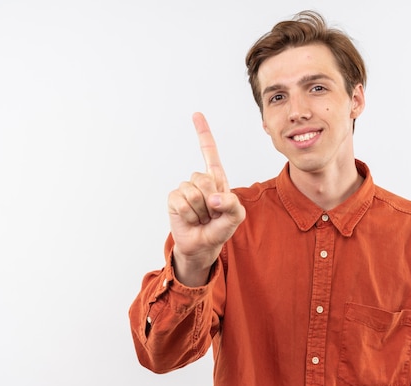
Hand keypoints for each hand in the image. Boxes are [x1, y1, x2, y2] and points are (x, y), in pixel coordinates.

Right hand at [167, 112, 245, 285]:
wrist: (203, 245)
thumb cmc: (220, 228)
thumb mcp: (236, 216)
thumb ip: (232, 204)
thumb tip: (213, 198)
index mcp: (216, 179)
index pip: (209, 152)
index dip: (203, 133)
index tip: (196, 114)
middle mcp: (199, 180)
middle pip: (204, 178)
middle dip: (212, 201)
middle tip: (213, 213)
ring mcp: (185, 189)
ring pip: (194, 192)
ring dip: (201, 211)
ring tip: (202, 217)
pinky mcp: (174, 200)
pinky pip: (182, 202)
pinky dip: (190, 215)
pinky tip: (192, 219)